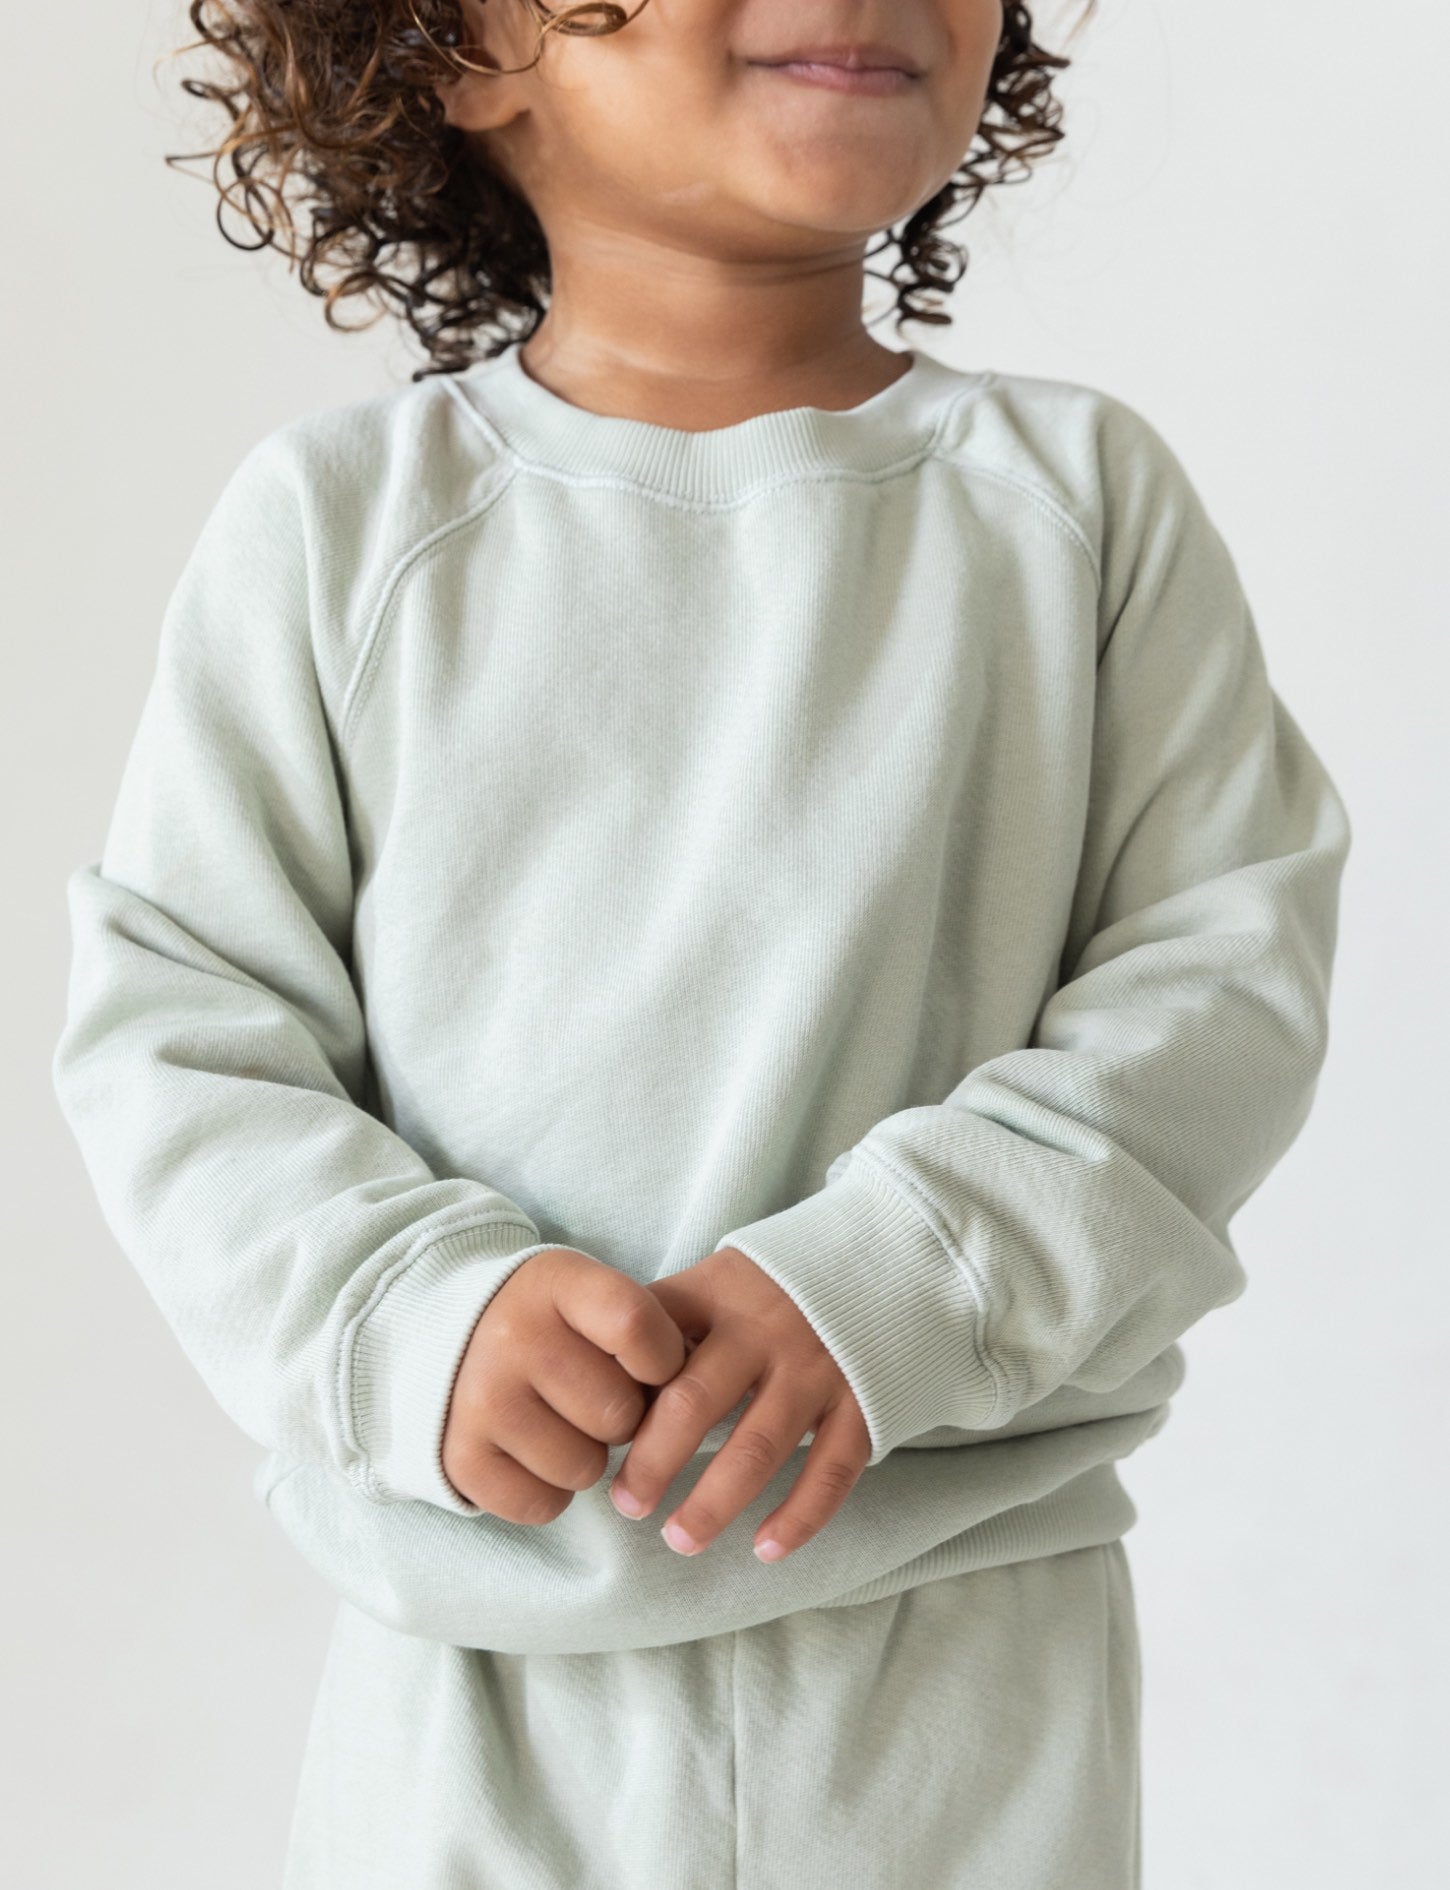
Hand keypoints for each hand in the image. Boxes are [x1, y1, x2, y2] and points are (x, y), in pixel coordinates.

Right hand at [442, 1246, 687, 1521]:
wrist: (444, 1335)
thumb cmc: (548, 1321)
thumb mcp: (589, 1295)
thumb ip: (644, 1331)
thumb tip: (695, 1396)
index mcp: (556, 1284)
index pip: (637, 1326)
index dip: (663, 1359)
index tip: (651, 1365)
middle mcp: (512, 1337)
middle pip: (619, 1412)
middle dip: (625, 1417)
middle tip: (597, 1399)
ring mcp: (481, 1400)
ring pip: (586, 1468)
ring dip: (588, 1457)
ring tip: (562, 1423)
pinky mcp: (460, 1458)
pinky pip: (543, 1505)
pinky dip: (551, 1492)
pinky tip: (535, 1453)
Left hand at [608, 1245, 870, 1562]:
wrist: (892, 1259)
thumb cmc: (780, 1284)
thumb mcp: (722, 1277)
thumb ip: (669, 1320)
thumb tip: (598, 1378)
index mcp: (720, 1295)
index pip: (654, 1346)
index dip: (620, 1396)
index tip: (593, 1439)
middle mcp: (767, 1331)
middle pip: (695, 1403)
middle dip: (654, 1462)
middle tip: (628, 1505)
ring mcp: (818, 1369)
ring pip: (758, 1449)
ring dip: (714, 1502)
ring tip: (679, 1539)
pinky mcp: (863, 1404)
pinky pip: (829, 1471)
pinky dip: (799, 1516)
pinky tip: (765, 1549)